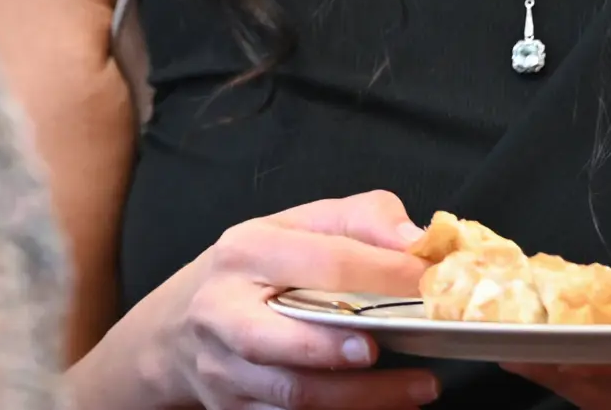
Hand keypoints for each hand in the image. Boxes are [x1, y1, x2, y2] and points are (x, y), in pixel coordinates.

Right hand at [81, 191, 440, 409]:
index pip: (321, 260)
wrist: (180, 325)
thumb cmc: (260, 268)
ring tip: (420, 386)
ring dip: (357, 396)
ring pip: (288, 393)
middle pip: (274, 340)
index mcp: (246, 251)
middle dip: (328, 349)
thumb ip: (362, 219)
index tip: (430, 282)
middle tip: (381, 349)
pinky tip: (388, 407)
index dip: (381, 271)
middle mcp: (224, 311)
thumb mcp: (299, 225)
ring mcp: (224, 369)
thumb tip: (418, 241)